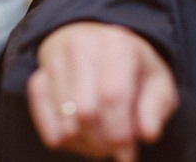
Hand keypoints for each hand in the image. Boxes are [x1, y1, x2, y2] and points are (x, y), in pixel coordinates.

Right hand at [27, 22, 178, 161]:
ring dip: (86, 145)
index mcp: (117, 44)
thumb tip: (149, 133)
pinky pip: (47, 128)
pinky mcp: (37, 80)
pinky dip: (66, 142)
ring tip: (102, 139)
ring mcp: (55, 63)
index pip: (112, 95)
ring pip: (65, 125)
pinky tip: (83, 134)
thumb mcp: (158, 82)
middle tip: (116, 148)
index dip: (120, 132)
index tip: (129, 154)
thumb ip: (156, 107)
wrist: (101, 45)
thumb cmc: (133, 69)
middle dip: (103, 142)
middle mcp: (82, 47)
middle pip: (86, 113)